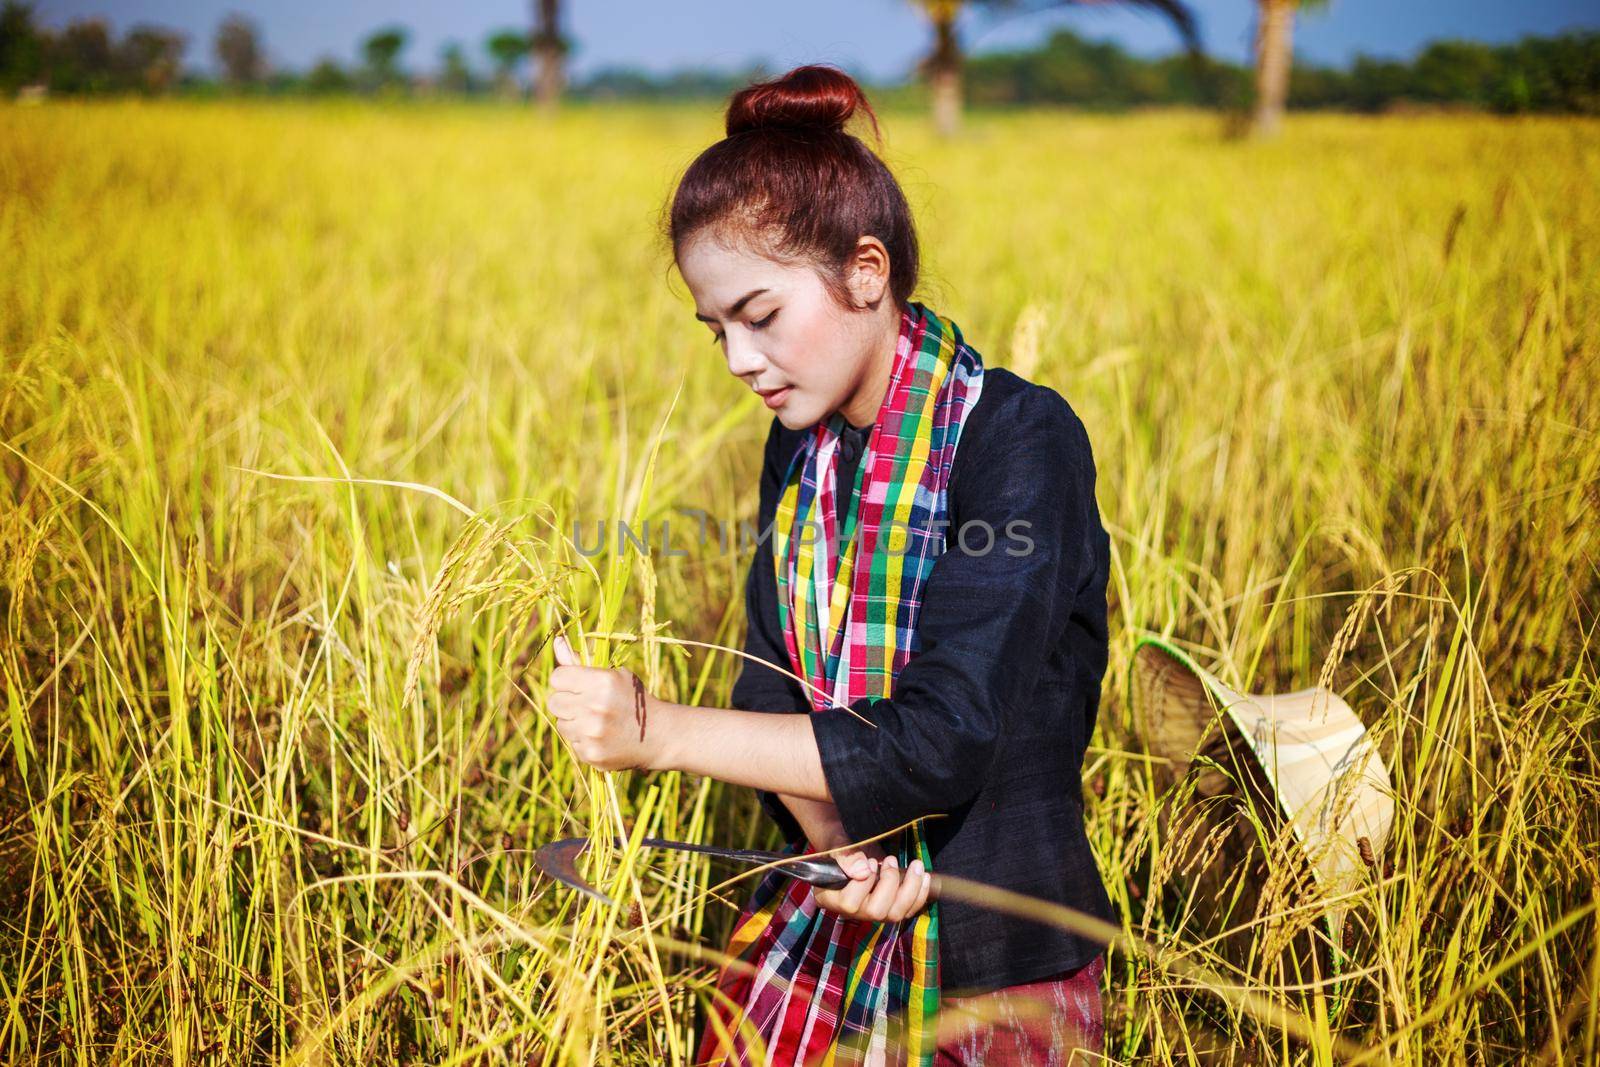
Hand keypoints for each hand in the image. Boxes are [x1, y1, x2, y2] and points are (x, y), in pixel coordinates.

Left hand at [547, 633, 660, 772]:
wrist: (660, 735)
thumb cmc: (633, 700)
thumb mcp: (614, 675)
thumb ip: (580, 661)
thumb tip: (557, 640)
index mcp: (602, 681)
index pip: (558, 678)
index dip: (565, 681)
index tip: (576, 685)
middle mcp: (595, 706)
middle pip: (554, 702)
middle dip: (567, 702)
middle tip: (587, 705)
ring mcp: (593, 732)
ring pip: (562, 724)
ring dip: (575, 723)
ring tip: (598, 722)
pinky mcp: (591, 753)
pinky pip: (573, 743)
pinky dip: (584, 741)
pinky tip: (603, 738)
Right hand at [812, 839, 933, 923]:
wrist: (854, 846)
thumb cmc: (842, 845)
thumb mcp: (839, 845)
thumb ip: (847, 857)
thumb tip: (862, 871)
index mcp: (830, 897)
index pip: (848, 904)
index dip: (864, 885)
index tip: (871, 862)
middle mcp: (852, 911)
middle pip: (876, 911)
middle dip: (890, 884)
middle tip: (890, 860)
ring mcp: (871, 912)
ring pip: (895, 914)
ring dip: (910, 889)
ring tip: (915, 866)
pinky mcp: (889, 909)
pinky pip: (908, 911)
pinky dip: (919, 895)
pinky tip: (924, 877)